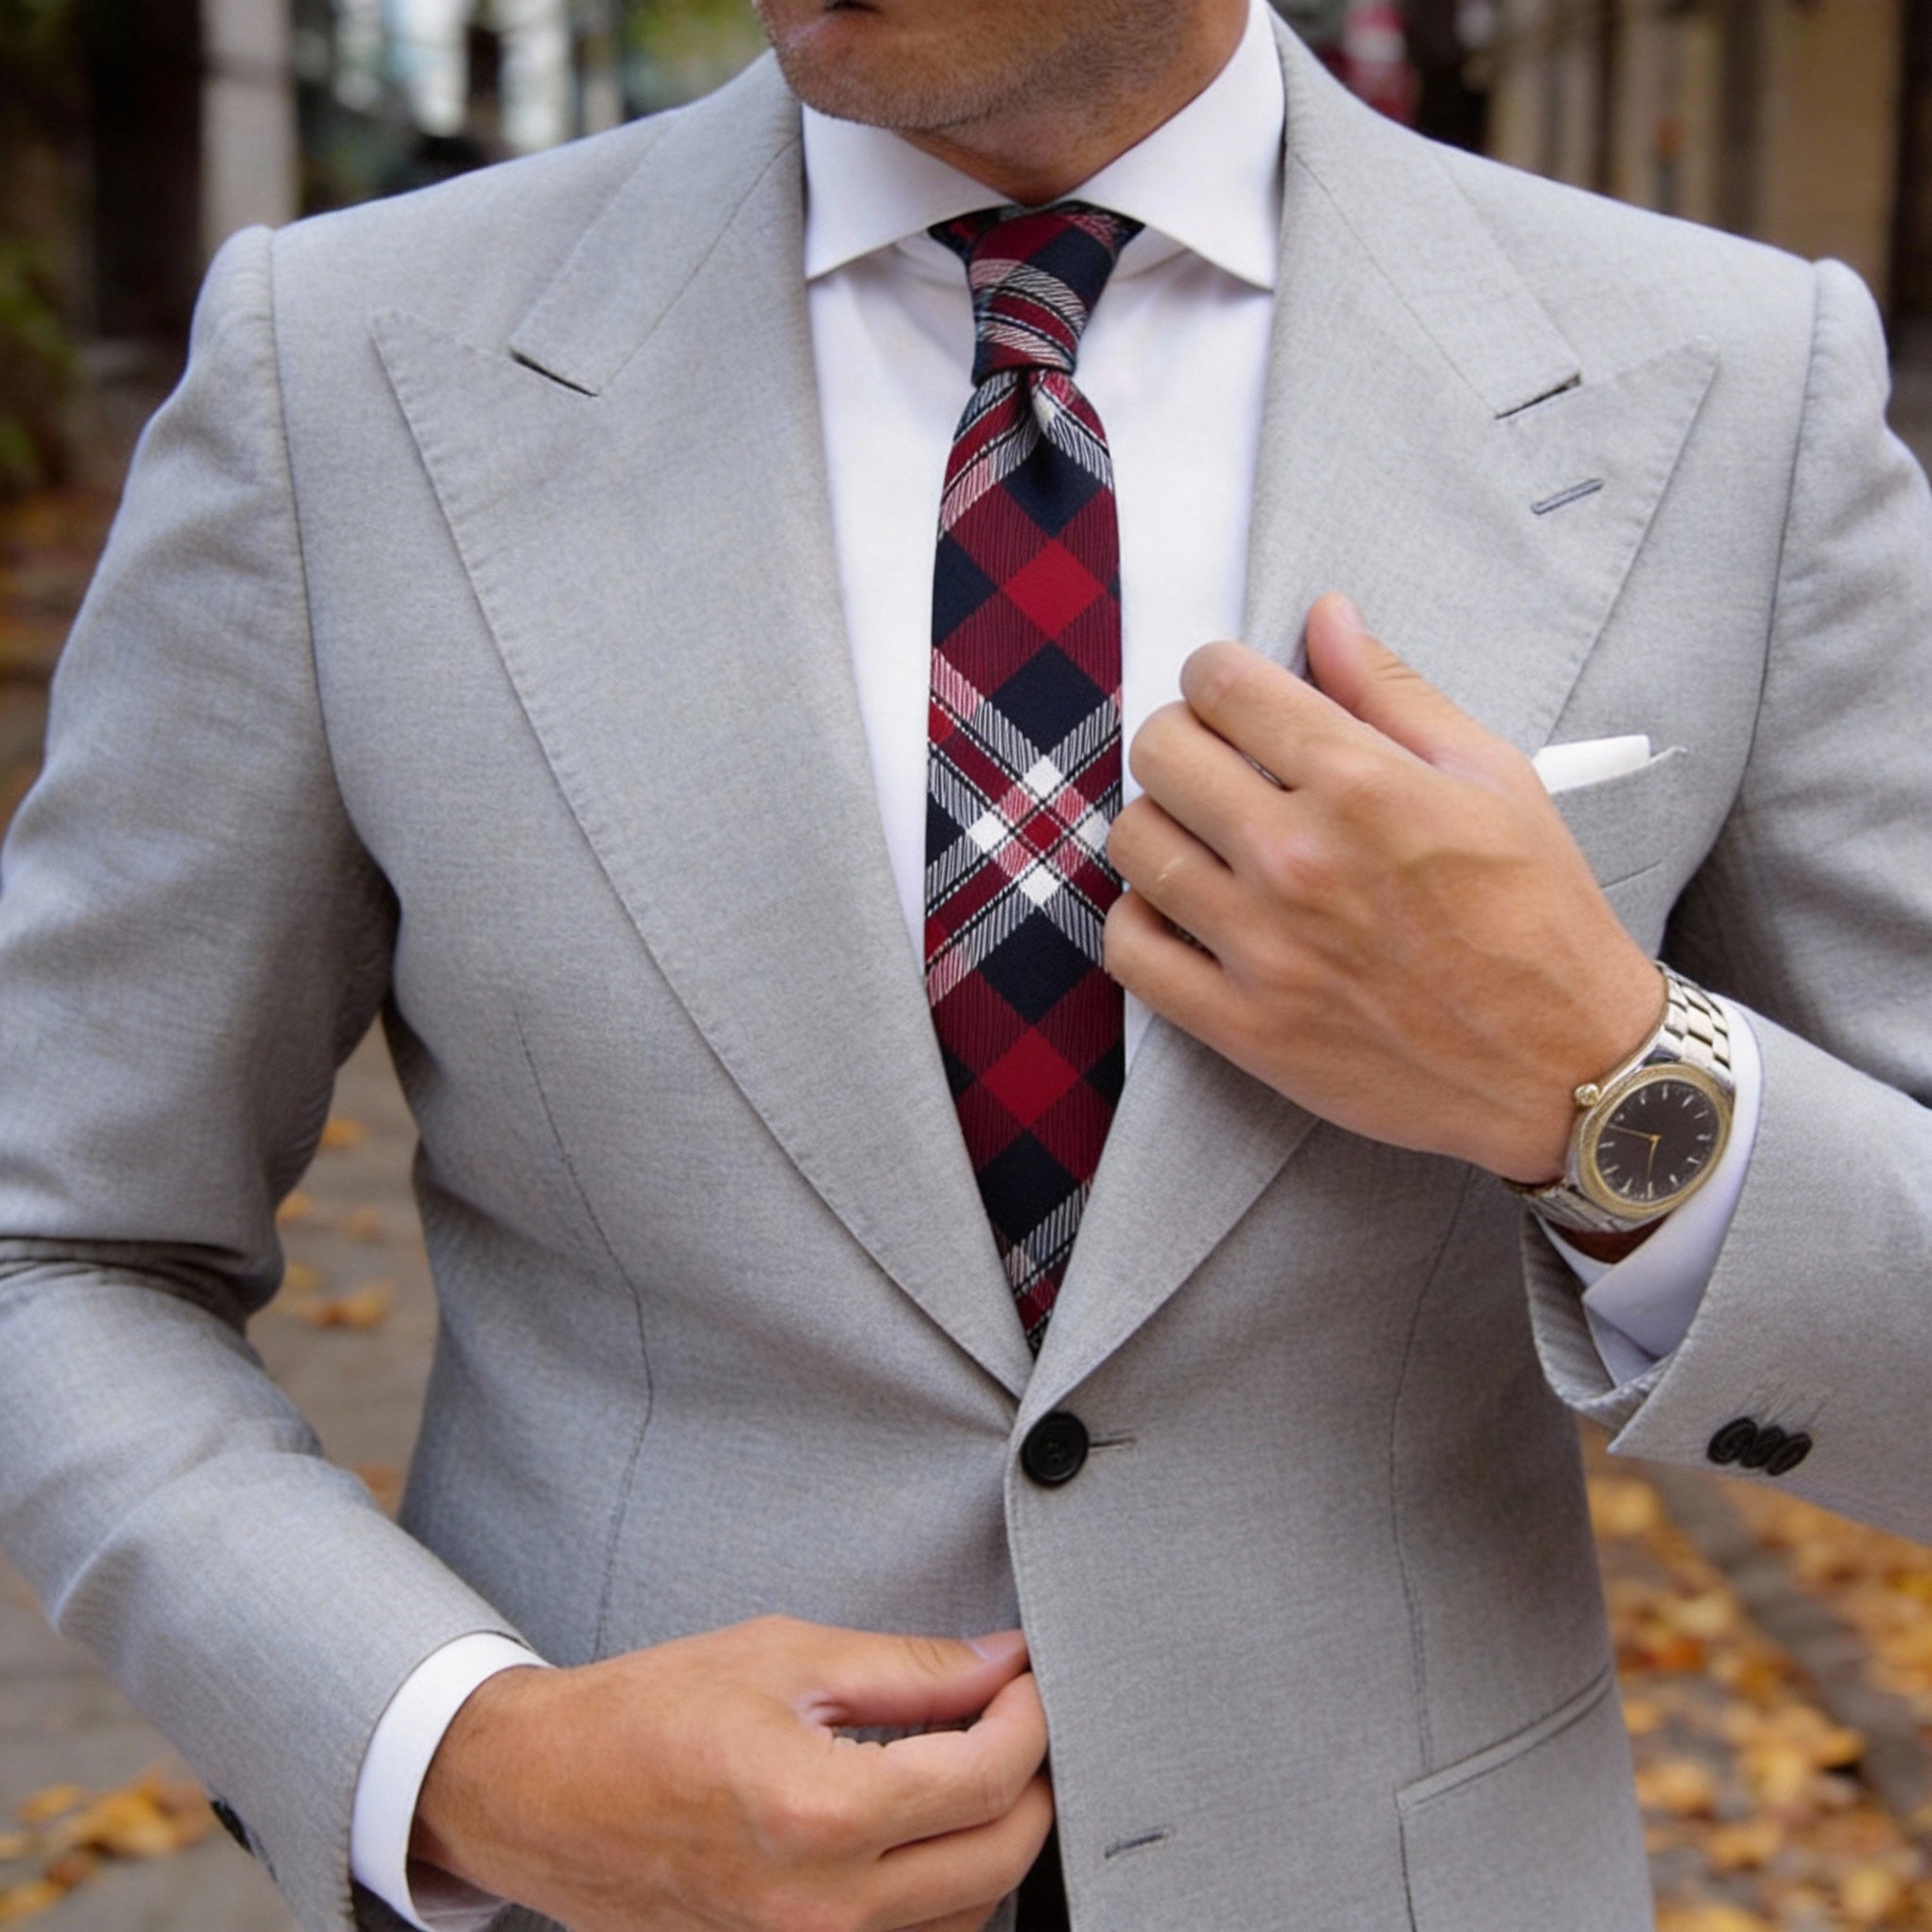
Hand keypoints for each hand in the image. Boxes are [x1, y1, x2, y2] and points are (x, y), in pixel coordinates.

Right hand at [412, 1617, 1052, 1931]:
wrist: (543, 1793)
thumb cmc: (646, 1715)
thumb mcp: (785, 1657)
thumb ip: (910, 1668)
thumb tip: (1001, 1662)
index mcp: (817, 1813)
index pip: (986, 1777)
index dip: (1029, 1717)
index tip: (1025, 1679)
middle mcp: (820, 1910)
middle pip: (998, 1860)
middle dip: (1029, 1781)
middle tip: (1012, 1719)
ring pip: (965, 1918)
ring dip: (991, 1843)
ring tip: (969, 1770)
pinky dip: (942, 1894)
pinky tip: (923, 1833)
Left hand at [1104, 594, 1662, 1183]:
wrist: (1565, 1065)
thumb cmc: (1538, 916)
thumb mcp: (1492, 777)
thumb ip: (1392, 692)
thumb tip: (1325, 616)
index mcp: (1361, 784)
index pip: (1222, 685)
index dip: (1216, 674)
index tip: (1230, 693)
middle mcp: (1297, 859)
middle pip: (1161, 753)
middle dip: (1182, 737)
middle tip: (1216, 760)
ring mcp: (1262, 948)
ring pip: (1134, 842)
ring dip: (1159, 823)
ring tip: (1202, 836)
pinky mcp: (1242, 1025)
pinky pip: (1129, 949)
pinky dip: (1139, 919)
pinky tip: (1181, 909)